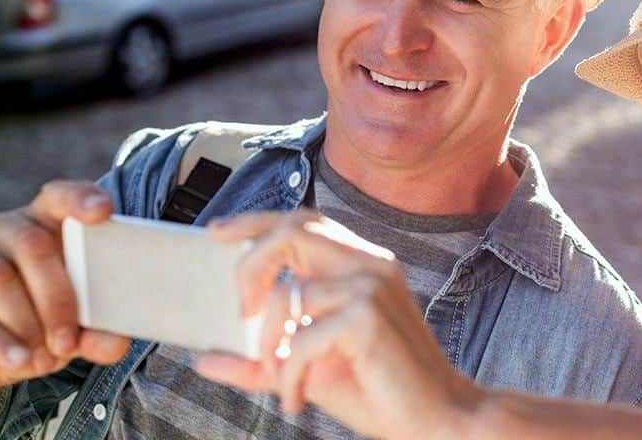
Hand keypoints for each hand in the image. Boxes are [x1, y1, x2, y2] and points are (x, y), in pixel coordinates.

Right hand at [0, 181, 130, 406]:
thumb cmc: (30, 328)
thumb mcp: (67, 332)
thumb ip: (94, 333)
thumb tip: (117, 343)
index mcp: (37, 225)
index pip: (57, 197)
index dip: (78, 198)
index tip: (102, 211)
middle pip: (31, 242)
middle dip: (57, 296)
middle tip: (69, 340)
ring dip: (25, 321)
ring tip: (44, 358)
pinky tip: (16, 359)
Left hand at [196, 211, 481, 439]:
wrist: (437, 420)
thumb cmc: (381, 392)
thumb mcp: (310, 368)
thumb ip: (260, 359)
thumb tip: (204, 358)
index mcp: (364, 265)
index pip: (306, 221)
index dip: (257, 221)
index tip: (217, 233)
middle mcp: (371, 264)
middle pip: (294, 230)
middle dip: (251, 265)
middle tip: (239, 312)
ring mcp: (372, 286)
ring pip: (288, 294)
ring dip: (269, 345)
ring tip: (280, 380)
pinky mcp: (367, 317)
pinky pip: (300, 339)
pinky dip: (289, 375)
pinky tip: (298, 399)